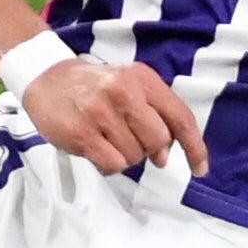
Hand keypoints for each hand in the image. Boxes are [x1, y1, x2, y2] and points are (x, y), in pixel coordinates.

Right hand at [19, 55, 205, 180]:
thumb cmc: (95, 87)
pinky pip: (112, 164)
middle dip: (151, 150)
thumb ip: (154, 115)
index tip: (200, 169)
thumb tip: (165, 156)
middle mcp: (123, 91)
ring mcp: (101, 112)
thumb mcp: (130, 86)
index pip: (180, 117)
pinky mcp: (81, 133)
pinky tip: (97, 149)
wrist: (47, 78)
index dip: (194, 147)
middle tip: (133, 143)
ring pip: (134, 156)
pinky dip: (109, 165)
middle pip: (159, 140)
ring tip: (107, 139)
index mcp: (142, 78)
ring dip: (125, 156)